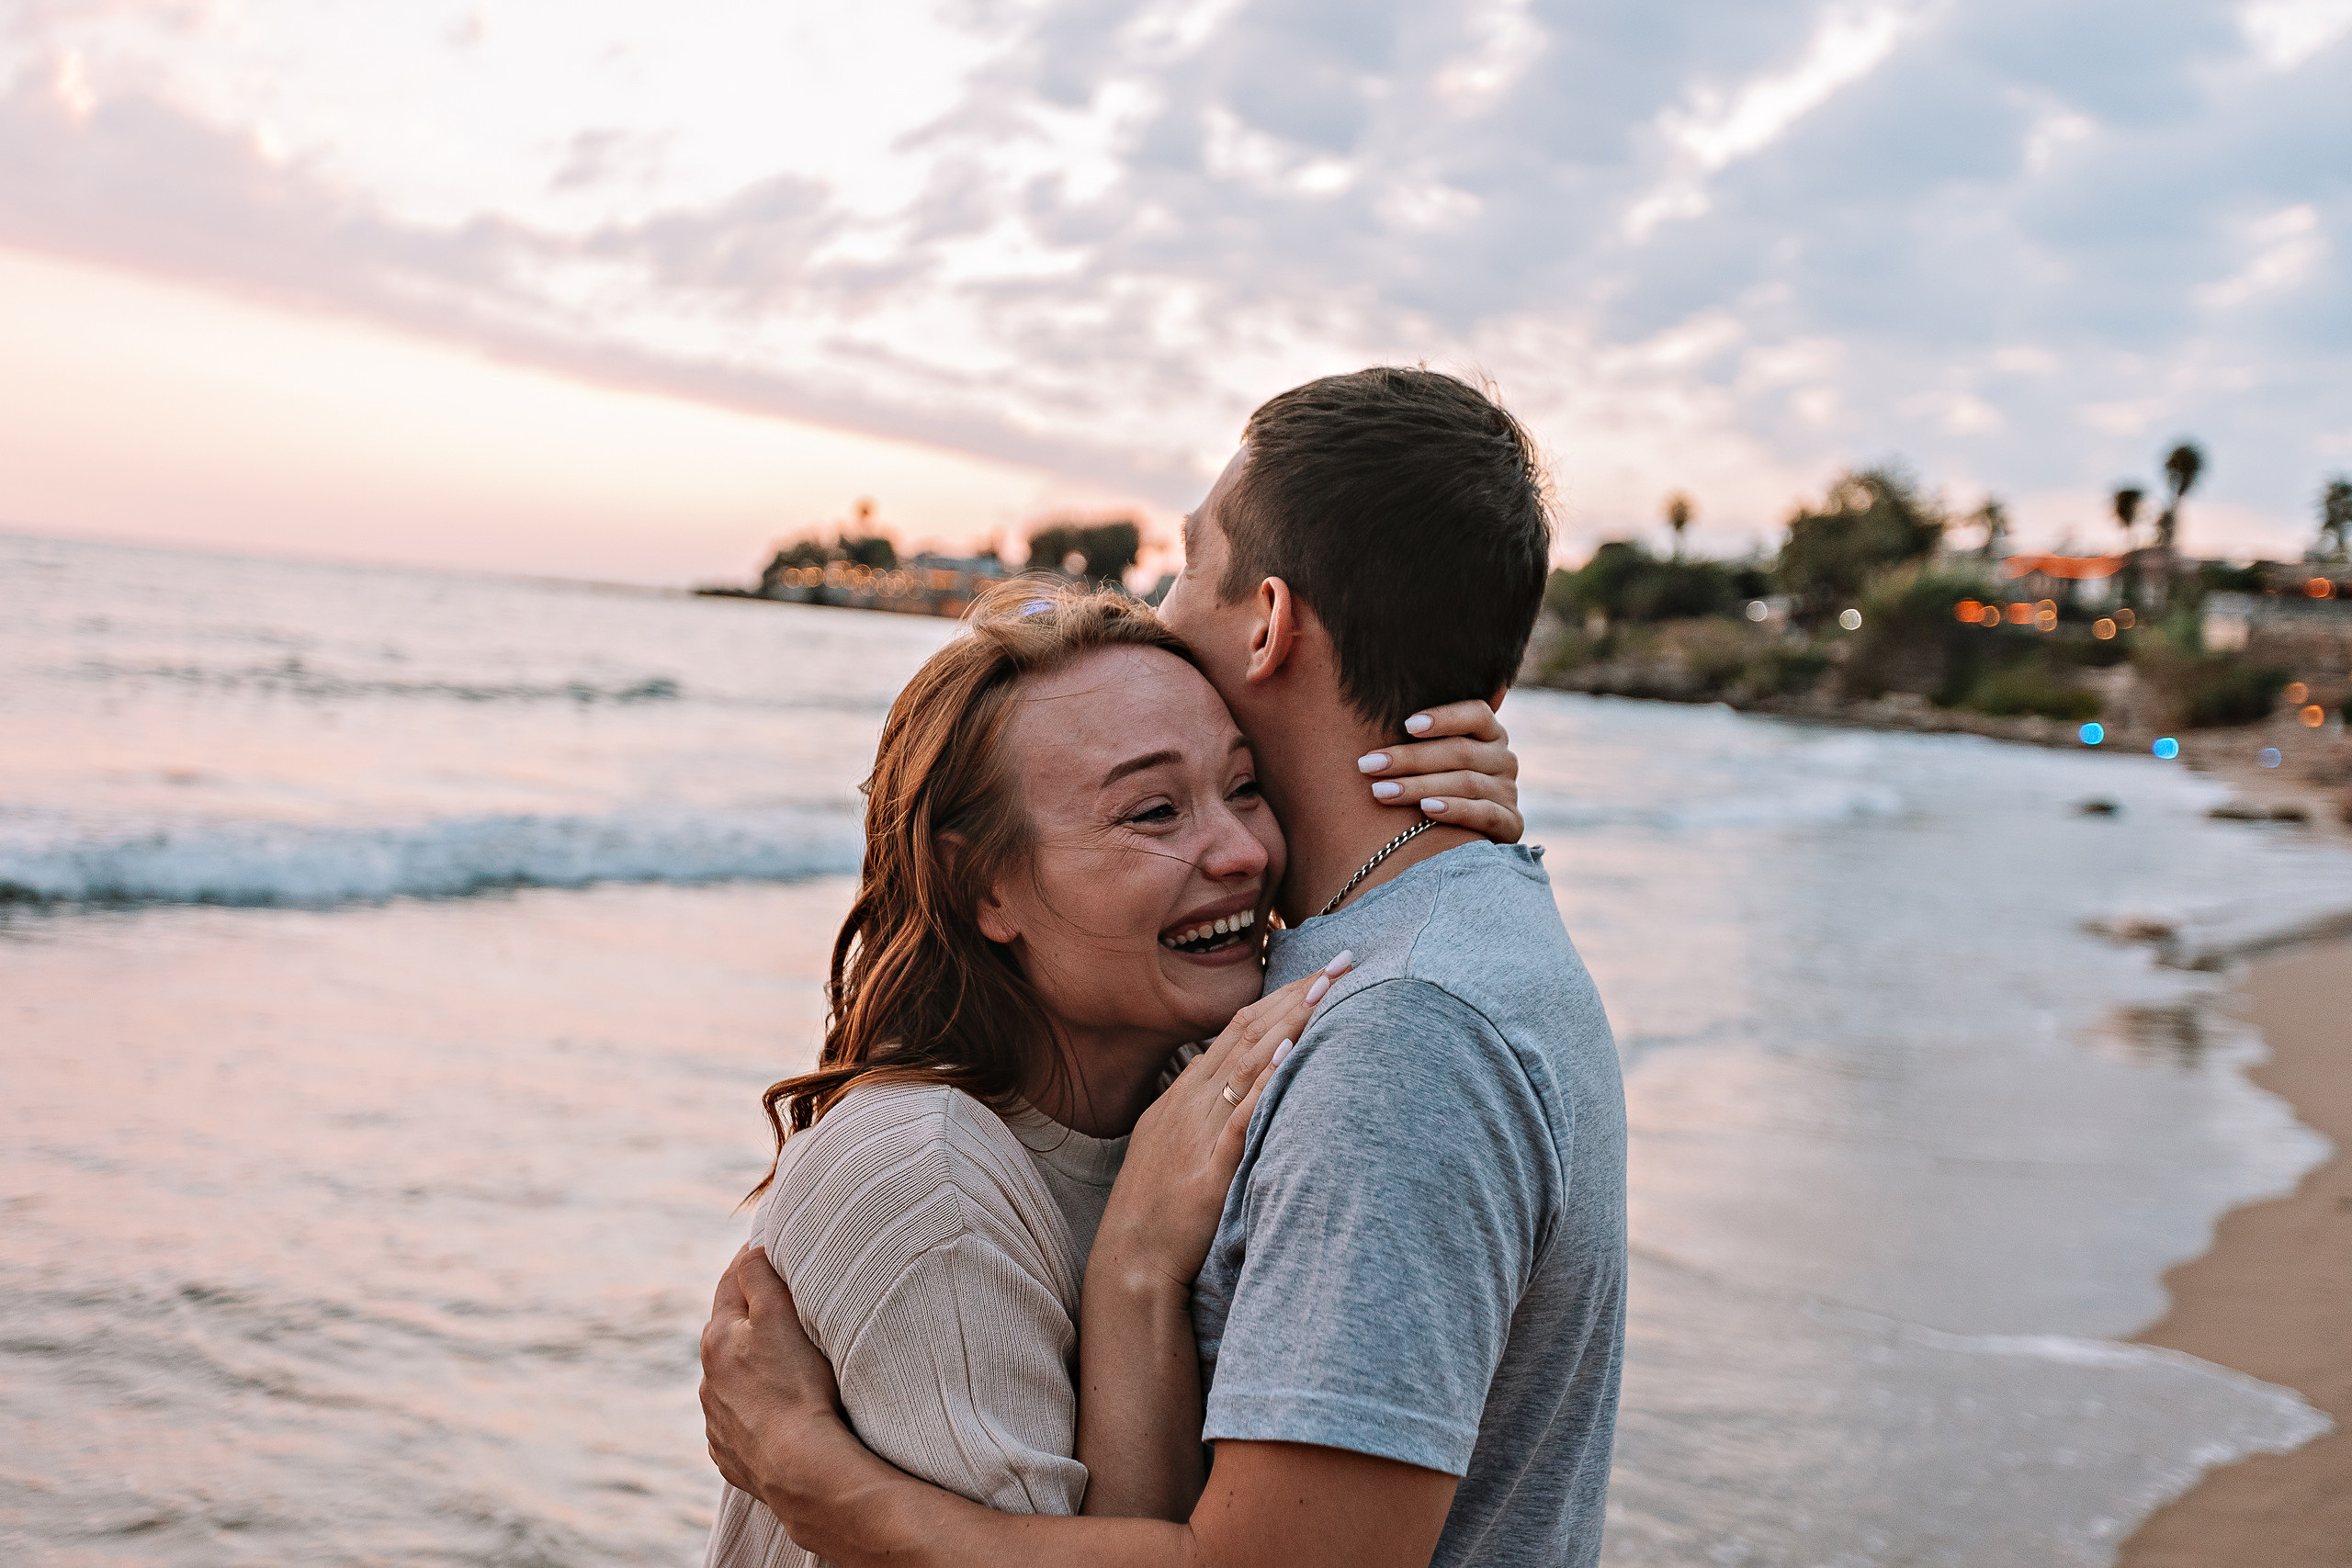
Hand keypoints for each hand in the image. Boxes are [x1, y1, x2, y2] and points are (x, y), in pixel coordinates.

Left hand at [700, 1243, 843, 1514]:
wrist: (800, 1468)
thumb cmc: (796, 1385)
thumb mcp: (779, 1315)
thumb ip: (759, 1276)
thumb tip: (748, 1252)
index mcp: (717, 1339)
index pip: (731, 1284)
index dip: (750, 1263)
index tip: (765, 1248)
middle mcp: (709, 1380)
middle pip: (727, 1335)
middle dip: (747, 1318)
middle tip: (777, 1307)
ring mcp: (718, 1421)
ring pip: (731, 1381)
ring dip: (749, 1368)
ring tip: (781, 1367)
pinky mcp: (732, 1455)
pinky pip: (740, 1423)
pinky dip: (754, 1411)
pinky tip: (776, 1415)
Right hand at [1092, 951, 1354, 1291]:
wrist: (1130, 1261)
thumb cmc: (1157, 1210)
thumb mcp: (1172, 1146)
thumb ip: (1205, 1114)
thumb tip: (1246, 1089)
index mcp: (1182, 1095)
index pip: (1236, 1030)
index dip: (1279, 997)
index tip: (1319, 974)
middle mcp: (1189, 1103)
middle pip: (1248, 1034)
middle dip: (1296, 995)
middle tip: (1341, 963)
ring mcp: (1196, 1131)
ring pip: (1247, 1063)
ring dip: (1289, 1022)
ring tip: (1325, 990)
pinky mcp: (1208, 1168)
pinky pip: (1239, 1116)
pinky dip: (1264, 1081)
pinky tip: (1287, 1053)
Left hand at [1357, 699, 1521, 843]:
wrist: (1463, 839)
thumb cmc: (1435, 784)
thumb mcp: (1435, 755)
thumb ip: (1419, 734)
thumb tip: (1375, 705)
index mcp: (1489, 733)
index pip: (1476, 714)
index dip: (1444, 717)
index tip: (1406, 725)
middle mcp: (1503, 759)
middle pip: (1459, 752)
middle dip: (1409, 758)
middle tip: (1368, 765)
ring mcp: (1508, 792)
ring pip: (1465, 783)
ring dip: (1419, 787)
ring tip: (1381, 791)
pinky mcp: (1511, 824)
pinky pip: (1485, 814)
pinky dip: (1454, 810)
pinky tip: (1426, 810)